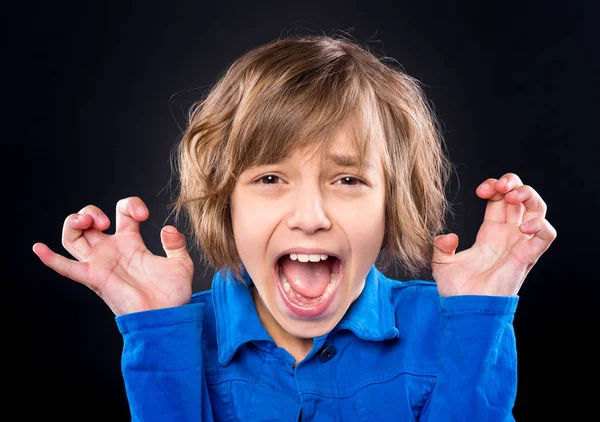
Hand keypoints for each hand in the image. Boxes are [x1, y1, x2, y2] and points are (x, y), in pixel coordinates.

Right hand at [32, 197, 193, 314]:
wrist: (167, 316)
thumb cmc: (173, 294)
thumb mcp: (181, 263)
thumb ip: (176, 244)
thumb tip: (166, 229)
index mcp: (131, 242)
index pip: (122, 213)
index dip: (130, 205)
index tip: (144, 215)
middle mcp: (111, 250)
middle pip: (87, 223)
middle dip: (90, 211)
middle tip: (107, 221)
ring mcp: (101, 263)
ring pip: (72, 237)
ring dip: (73, 223)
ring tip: (89, 221)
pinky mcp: (94, 278)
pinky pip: (66, 268)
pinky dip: (51, 259)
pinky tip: (39, 248)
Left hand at [431, 173, 556, 296]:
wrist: (464, 307)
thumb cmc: (455, 289)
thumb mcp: (440, 262)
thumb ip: (440, 246)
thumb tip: (449, 236)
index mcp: (490, 232)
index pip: (500, 199)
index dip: (494, 187)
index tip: (480, 190)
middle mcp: (508, 235)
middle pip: (521, 197)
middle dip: (513, 183)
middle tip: (500, 186)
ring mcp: (519, 244)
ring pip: (538, 209)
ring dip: (529, 195)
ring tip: (512, 196)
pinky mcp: (527, 257)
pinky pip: (546, 235)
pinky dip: (540, 225)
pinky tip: (522, 227)